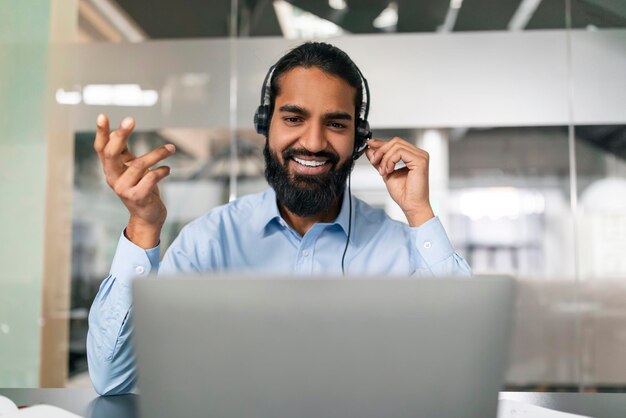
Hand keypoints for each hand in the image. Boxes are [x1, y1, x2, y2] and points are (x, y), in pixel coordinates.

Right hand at [93, 114, 175, 247]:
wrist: (147, 217)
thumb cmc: (141, 188)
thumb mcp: (131, 169)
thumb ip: (125, 153)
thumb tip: (117, 132)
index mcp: (110, 169)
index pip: (101, 148)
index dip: (101, 132)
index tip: (103, 115)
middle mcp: (113, 178)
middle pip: (111, 153)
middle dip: (121, 135)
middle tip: (131, 119)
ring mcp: (123, 189)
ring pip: (139, 165)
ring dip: (157, 154)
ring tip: (171, 148)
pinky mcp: (137, 198)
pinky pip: (150, 179)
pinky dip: (162, 171)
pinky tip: (168, 170)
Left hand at [365, 137, 434, 226]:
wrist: (411, 205)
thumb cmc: (403, 193)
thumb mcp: (386, 172)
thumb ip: (379, 161)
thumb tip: (370, 150)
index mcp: (412, 156)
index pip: (396, 143)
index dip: (381, 143)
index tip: (369, 144)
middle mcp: (418, 154)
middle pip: (396, 141)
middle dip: (381, 150)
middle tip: (374, 161)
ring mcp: (421, 156)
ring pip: (396, 145)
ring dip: (385, 158)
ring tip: (383, 171)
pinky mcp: (420, 160)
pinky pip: (400, 152)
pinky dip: (390, 160)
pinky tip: (389, 170)